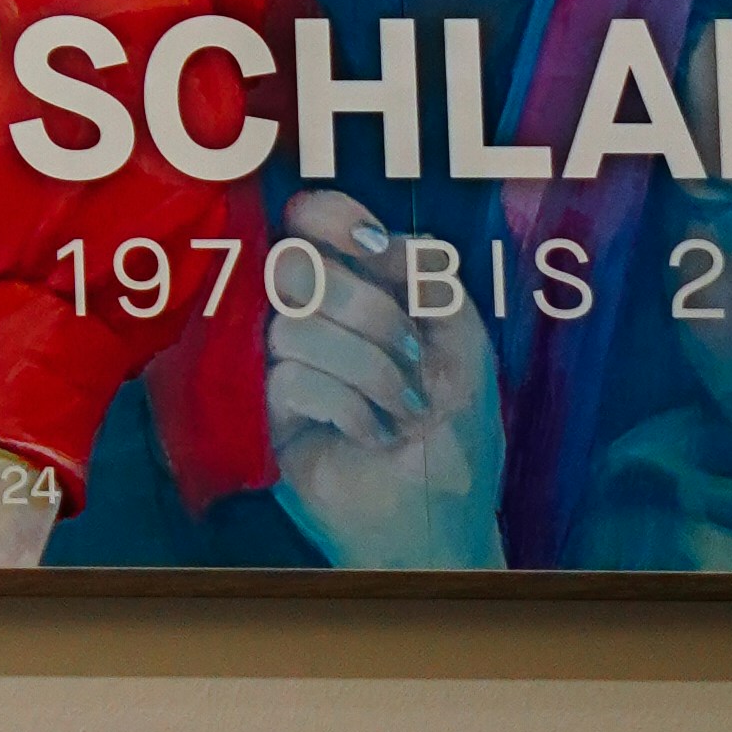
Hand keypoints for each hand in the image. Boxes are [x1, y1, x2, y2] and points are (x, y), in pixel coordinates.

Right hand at [259, 189, 504, 569]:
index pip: (308, 219)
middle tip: (410, 353)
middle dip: (366, 308)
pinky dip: (348, 404)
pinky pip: (291, 379)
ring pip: (295, 326)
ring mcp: (282, 363)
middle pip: (293, 265)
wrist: (446, 514)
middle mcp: (310, 316)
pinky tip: (373, 432)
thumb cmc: (455, 430)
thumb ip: (429, 275)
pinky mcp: (267, 414)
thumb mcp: (463, 339)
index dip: (331, 218)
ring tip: (402, 407)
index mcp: (354, 286)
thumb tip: (378, 244)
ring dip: (368, 368)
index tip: (374, 250)